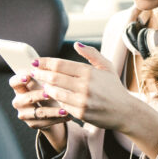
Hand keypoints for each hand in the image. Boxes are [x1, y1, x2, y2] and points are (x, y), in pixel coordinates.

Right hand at [9, 74, 70, 128]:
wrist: (49, 112)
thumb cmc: (47, 91)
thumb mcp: (44, 83)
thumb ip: (43, 76)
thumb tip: (48, 64)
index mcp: (20, 88)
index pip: (14, 82)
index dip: (19, 79)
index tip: (28, 76)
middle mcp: (19, 101)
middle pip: (27, 98)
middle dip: (38, 95)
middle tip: (49, 93)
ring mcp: (25, 114)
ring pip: (39, 112)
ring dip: (53, 111)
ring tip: (65, 109)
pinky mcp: (33, 124)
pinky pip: (46, 122)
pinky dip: (58, 118)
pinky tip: (68, 115)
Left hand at [33, 42, 157, 158]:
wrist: (125, 111)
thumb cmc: (114, 88)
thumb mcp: (107, 67)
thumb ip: (91, 54)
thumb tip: (76, 45)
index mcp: (89, 72)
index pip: (60, 64)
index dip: (45, 62)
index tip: (35, 61)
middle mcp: (85, 86)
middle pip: (54, 77)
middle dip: (40, 73)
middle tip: (32, 71)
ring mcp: (82, 101)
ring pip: (54, 92)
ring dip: (45, 87)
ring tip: (40, 83)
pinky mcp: (80, 113)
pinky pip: (61, 105)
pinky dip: (55, 100)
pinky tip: (51, 95)